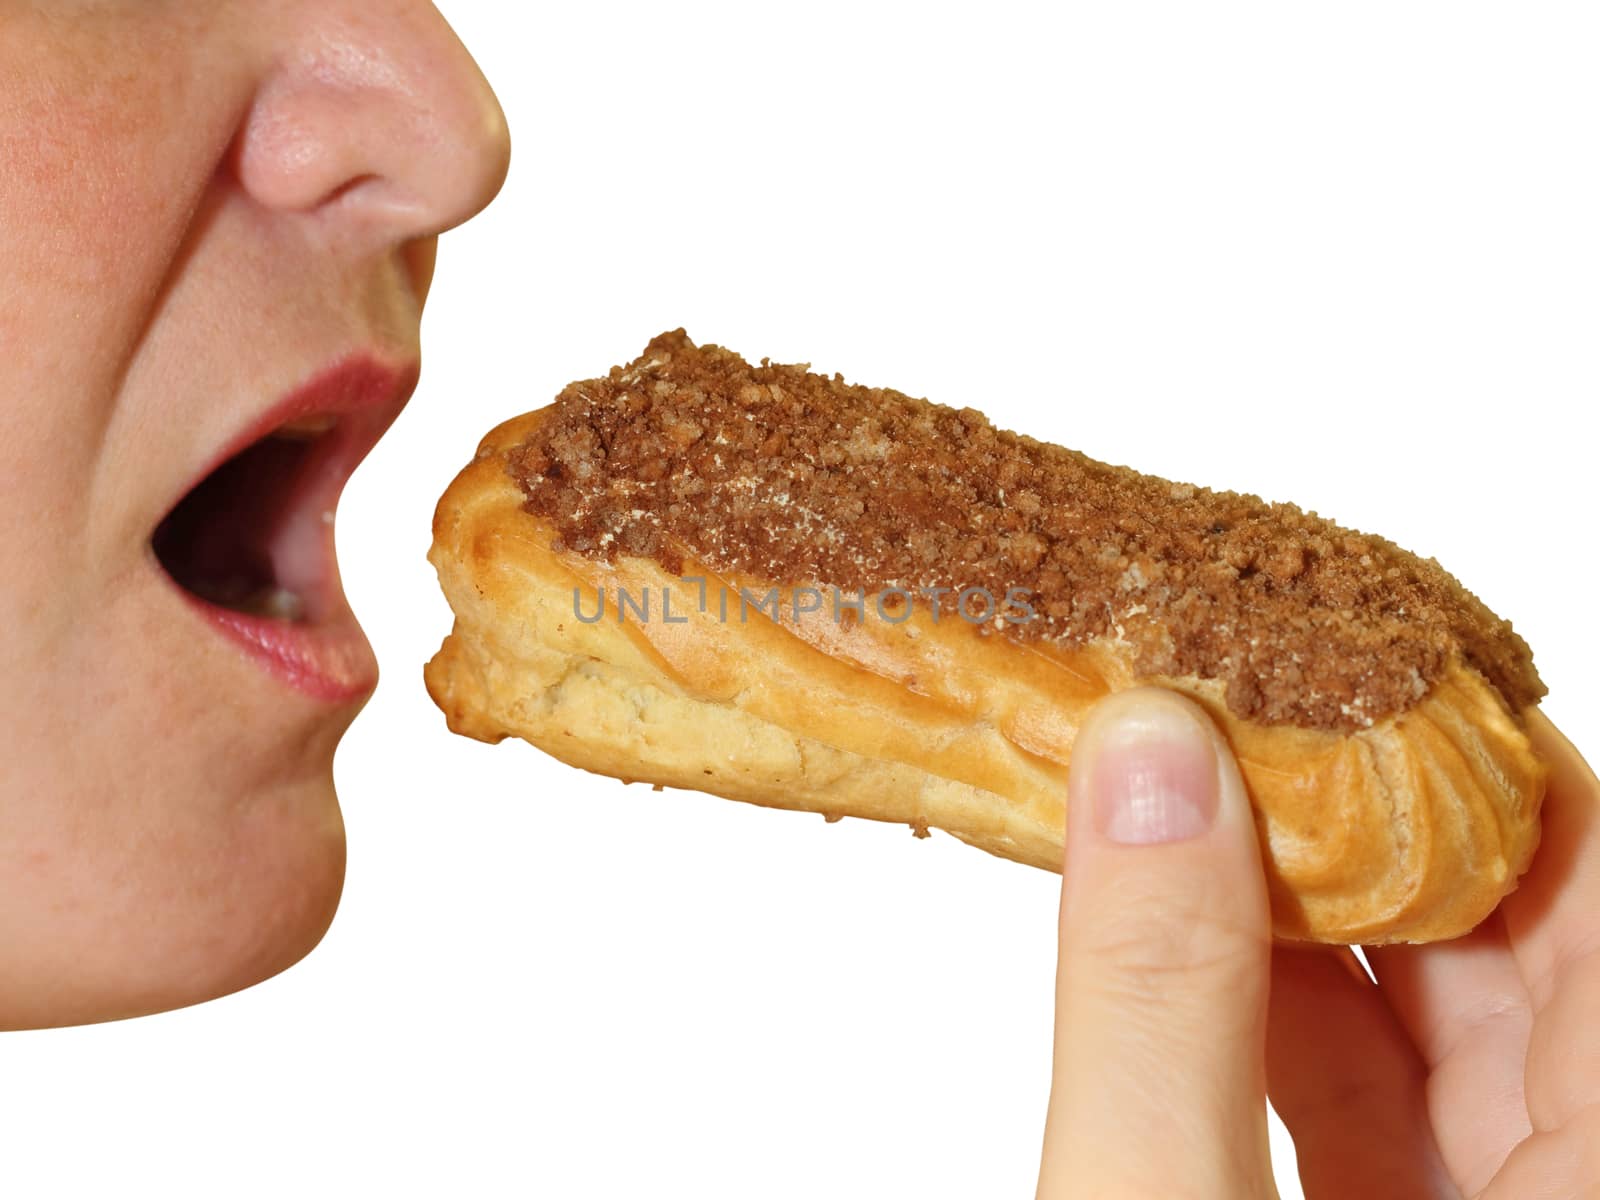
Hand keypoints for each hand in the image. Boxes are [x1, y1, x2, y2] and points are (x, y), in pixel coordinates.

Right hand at [1034, 688, 1599, 1199]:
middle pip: (1516, 960)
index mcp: (1592, 1195)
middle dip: (1374, 824)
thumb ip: (1160, 1004)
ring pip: (1434, 1041)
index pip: (1599, 908)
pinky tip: (1177, 938)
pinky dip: (1271, 1022)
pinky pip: (1370, 1117)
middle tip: (1248, 708)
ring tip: (1192, 795)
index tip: (1373, 663)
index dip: (1498, 767)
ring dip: (1306, 915)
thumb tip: (1146, 759)